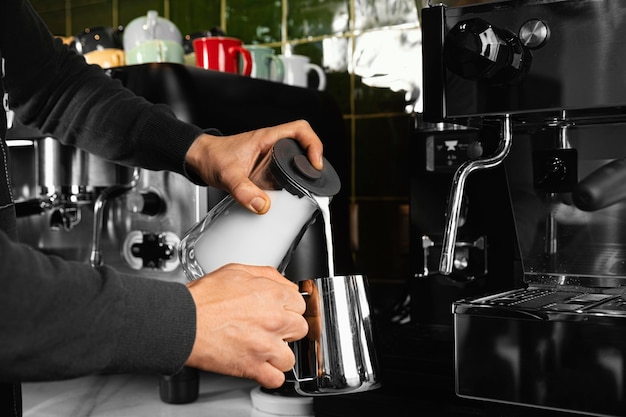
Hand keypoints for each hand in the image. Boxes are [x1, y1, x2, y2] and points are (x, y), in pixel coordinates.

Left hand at [184, 120, 323, 213]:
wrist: (200, 159)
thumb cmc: (212, 157)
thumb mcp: (227, 176)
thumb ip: (244, 191)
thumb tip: (262, 205)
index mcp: (267, 138)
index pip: (300, 130)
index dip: (314, 144)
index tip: (315, 163)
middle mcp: (272, 145)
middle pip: (304, 145)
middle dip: (313, 160)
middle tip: (315, 178)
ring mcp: (270, 156)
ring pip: (297, 158)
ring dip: (303, 171)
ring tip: (307, 186)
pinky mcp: (267, 168)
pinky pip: (286, 171)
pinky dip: (292, 181)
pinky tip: (290, 192)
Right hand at [184, 264, 307, 387]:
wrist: (182, 321)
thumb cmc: (203, 298)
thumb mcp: (237, 270)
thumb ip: (267, 275)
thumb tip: (284, 283)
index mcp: (272, 295)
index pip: (299, 304)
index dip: (288, 307)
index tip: (281, 311)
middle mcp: (274, 320)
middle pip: (299, 329)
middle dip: (287, 329)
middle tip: (270, 328)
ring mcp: (265, 346)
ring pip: (290, 357)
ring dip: (279, 355)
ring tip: (265, 349)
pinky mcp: (253, 367)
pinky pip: (276, 379)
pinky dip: (270, 376)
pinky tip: (261, 367)